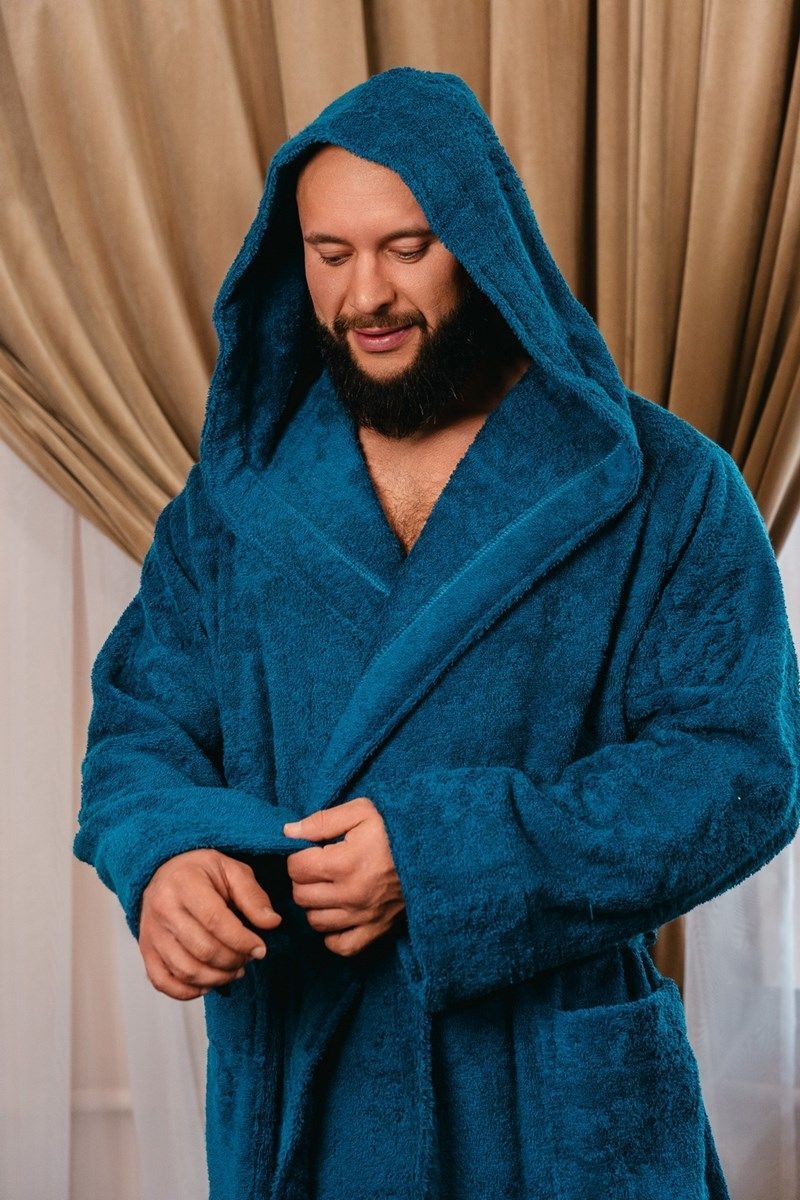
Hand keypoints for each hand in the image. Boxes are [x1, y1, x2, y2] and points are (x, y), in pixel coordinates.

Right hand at [139, 849, 281, 999]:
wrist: (164, 871)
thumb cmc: (202, 871)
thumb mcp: (232, 870)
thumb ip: (253, 896)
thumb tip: (272, 923)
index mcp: (184, 883)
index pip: (215, 921)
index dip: (242, 940)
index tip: (260, 949)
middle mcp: (163, 909)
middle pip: (203, 949)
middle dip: (233, 961)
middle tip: (249, 958)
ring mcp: (151, 933)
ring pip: (185, 970)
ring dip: (217, 978)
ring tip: (234, 970)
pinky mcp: (146, 951)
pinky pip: (163, 982)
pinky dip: (188, 991)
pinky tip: (208, 983)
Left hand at [283, 796, 404, 956]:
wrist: (434, 852)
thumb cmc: (395, 829)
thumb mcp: (361, 811)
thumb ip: (322, 820)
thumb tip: (288, 832)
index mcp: (345, 862)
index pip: (296, 868)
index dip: (297, 856)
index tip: (310, 850)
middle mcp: (352, 894)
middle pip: (301, 896)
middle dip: (303, 880)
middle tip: (317, 867)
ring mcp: (364, 916)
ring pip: (315, 921)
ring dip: (314, 905)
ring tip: (327, 888)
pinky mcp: (376, 930)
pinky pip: (341, 946)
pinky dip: (332, 934)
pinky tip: (337, 915)